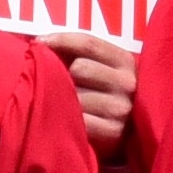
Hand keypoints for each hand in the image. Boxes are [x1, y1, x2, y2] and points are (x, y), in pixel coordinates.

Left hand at [45, 29, 135, 153]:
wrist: (132, 132)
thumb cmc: (109, 95)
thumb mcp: (107, 69)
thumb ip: (83, 54)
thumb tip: (42, 43)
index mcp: (125, 61)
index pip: (89, 43)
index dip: (61, 40)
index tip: (40, 42)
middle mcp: (126, 83)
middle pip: (79, 67)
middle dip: (65, 73)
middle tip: (58, 82)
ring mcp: (120, 109)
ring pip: (75, 94)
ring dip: (64, 98)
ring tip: (62, 103)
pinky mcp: (112, 132)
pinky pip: (77, 118)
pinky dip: (67, 118)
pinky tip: (66, 119)